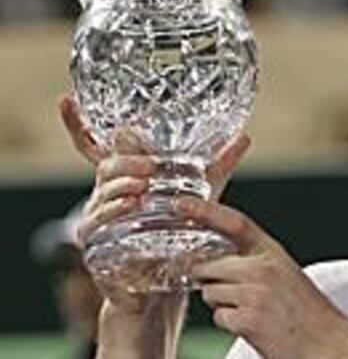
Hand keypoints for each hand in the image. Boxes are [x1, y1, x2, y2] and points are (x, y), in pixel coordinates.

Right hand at [58, 94, 250, 303]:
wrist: (164, 286)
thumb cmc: (178, 235)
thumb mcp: (200, 195)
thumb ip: (218, 167)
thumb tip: (244, 137)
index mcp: (125, 177)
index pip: (97, 147)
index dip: (77, 124)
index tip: (66, 99)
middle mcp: (106, 196)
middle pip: (107, 168)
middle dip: (126, 163)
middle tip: (151, 168)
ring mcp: (99, 221)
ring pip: (100, 197)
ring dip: (120, 191)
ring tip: (141, 190)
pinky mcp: (98, 249)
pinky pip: (97, 230)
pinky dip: (112, 219)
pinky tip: (129, 212)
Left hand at [176, 198, 347, 358]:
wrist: (327, 341)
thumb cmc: (307, 311)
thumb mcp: (286, 272)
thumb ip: (255, 261)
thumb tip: (214, 260)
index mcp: (273, 252)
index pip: (234, 222)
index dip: (205, 211)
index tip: (183, 205)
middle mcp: (264, 268)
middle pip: (210, 265)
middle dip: (209, 279)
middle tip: (232, 291)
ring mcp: (255, 293)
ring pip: (210, 293)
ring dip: (222, 304)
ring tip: (251, 310)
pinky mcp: (248, 320)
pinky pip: (219, 317)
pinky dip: (230, 324)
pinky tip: (252, 325)